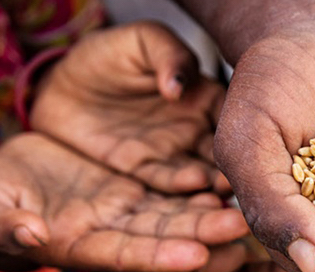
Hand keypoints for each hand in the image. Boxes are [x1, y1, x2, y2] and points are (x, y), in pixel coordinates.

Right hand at [0, 133, 247, 271]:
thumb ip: (5, 225)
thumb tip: (30, 233)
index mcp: (79, 247)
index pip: (126, 257)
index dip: (160, 258)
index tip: (196, 257)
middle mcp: (113, 233)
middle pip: (164, 235)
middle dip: (202, 232)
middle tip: (242, 226)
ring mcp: (128, 209)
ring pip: (177, 209)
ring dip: (212, 208)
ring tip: (248, 201)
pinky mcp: (137, 185)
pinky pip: (174, 182)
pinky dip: (200, 180)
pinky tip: (233, 175)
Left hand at [30, 22, 229, 194]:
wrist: (60, 86)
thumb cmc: (104, 55)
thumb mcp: (139, 40)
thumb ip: (167, 55)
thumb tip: (178, 87)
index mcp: (203, 96)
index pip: (232, 114)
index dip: (246, 126)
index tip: (255, 138)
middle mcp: (195, 129)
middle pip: (223, 150)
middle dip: (236, 165)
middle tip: (248, 173)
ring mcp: (171, 153)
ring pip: (200, 172)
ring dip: (215, 183)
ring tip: (226, 187)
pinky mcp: (142, 170)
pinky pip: (164, 182)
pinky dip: (181, 188)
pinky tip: (196, 186)